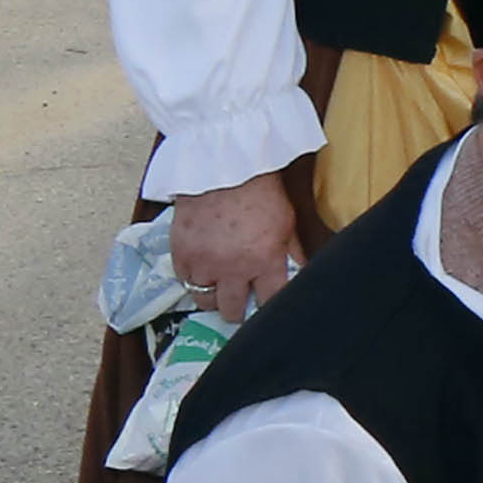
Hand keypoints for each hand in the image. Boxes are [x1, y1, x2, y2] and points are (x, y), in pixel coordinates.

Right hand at [168, 172, 304, 319]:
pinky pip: (184, 280)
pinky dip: (192, 278)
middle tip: (238, 306)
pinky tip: (201, 271)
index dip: (270, 307)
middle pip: (231, 310)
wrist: (223, 171)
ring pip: (204, 300)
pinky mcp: (180, 254)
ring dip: (212, 297)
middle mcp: (232, 269)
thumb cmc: (260, 193)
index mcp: (264, 262)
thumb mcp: (287, 223)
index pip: (269, 302)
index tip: (266, 307)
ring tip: (218, 288)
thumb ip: (292, 253)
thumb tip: (301, 273)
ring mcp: (203, 263)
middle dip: (236, 311)